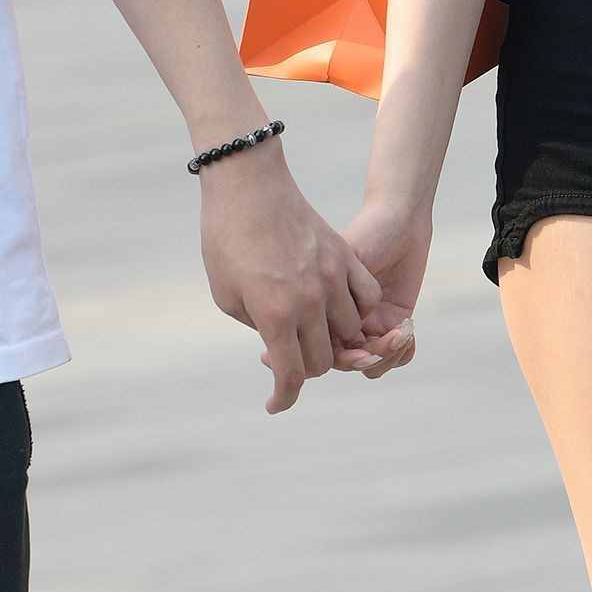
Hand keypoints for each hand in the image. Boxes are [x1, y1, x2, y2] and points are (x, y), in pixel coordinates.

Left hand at [197, 150, 403, 411]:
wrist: (249, 186)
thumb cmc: (226, 239)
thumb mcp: (226, 295)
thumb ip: (257, 326)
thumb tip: (278, 343)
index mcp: (275, 313)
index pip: (291, 374)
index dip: (284, 397)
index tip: (276, 405)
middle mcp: (310, 301)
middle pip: (323, 359)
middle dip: (305, 368)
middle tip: (289, 361)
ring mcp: (333, 278)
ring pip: (350, 332)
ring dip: (333, 341)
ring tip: (314, 333)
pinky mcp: (345, 257)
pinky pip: (366, 298)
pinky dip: (357, 313)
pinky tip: (338, 309)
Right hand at [333, 194, 434, 381]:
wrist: (399, 220)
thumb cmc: (366, 234)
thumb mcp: (344, 264)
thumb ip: (330, 297)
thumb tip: (308, 336)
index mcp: (323, 310)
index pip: (319, 349)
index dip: (332, 358)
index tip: (349, 350)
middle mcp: (343, 322)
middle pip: (347, 361)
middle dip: (363, 358)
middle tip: (379, 346)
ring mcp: (370, 325)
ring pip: (373, 363)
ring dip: (388, 355)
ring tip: (402, 332)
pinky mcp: (395, 322)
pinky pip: (398, 354)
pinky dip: (404, 350)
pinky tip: (409, 330)